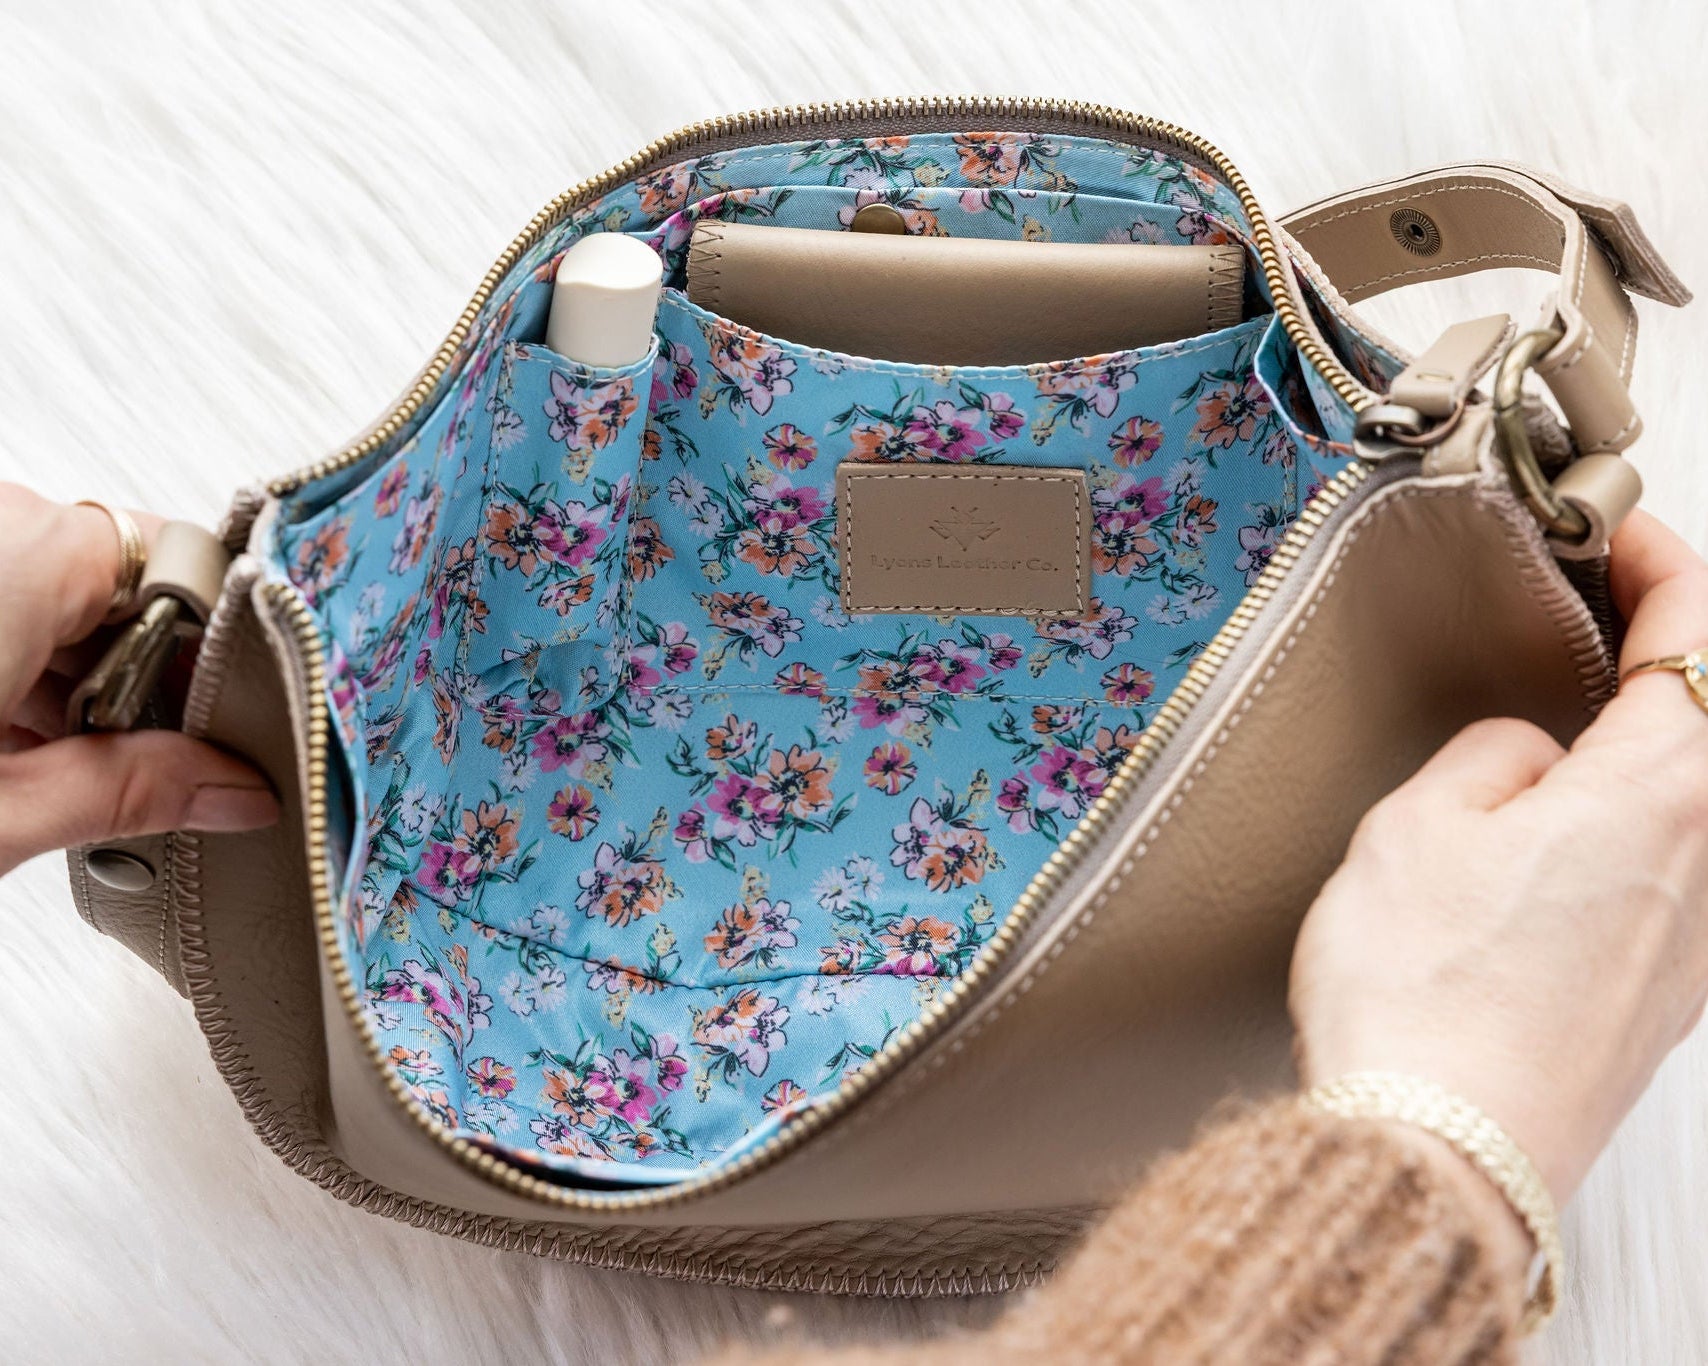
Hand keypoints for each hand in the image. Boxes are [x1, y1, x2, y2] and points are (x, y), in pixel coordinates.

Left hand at [0, 483, 277, 876]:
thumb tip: (238, 791)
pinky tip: (6, 747)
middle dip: (147, 683)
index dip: (229, 651)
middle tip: (144, 771)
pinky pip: (8, 600)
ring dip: (76, 685)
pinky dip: (17, 669)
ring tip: (48, 774)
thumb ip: (127, 792)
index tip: (234, 727)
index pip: (192, 565)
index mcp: (23, 553)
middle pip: (129, 585)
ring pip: (61, 597)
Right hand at [1291, 509, 1707, 1209]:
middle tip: (1614, 615)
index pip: (1696, 636)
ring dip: (1652, 747)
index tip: (1622, 531)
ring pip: (1697, 804)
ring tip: (1579, 728)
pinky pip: (1676, 875)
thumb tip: (1525, 760)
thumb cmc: (1422, 1001)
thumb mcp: (1417, 827)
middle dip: (1671, 656)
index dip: (1661, 562)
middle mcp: (1707, 866)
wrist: (1438, 1151)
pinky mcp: (1666, 999)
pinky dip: (1640, 826)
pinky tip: (1570, 843)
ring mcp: (1698, 940)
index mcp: (1654, 795)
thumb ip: (1491, 759)